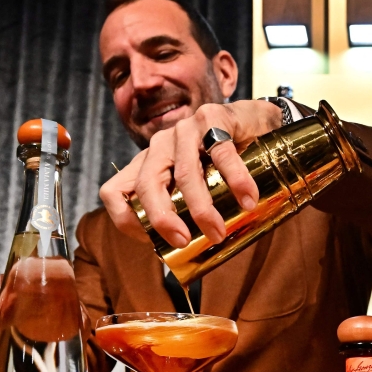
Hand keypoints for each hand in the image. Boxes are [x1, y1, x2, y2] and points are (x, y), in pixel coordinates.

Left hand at [99, 99, 281, 246]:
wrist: (256, 120)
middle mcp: (160, 145)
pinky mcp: (213, 117)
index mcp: (148, 163)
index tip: (149, 242)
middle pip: (147, 185)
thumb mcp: (196, 182)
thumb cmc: (223, 160)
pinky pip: (223, 155)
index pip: (114, 191)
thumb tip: (189, 253)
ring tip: (218, 232)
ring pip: (185, 174)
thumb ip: (185, 207)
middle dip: (162, 219)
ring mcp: (185, 130)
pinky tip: (248, 200)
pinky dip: (236, 181)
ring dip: (201, 209)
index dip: (124, 220)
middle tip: (183, 242)